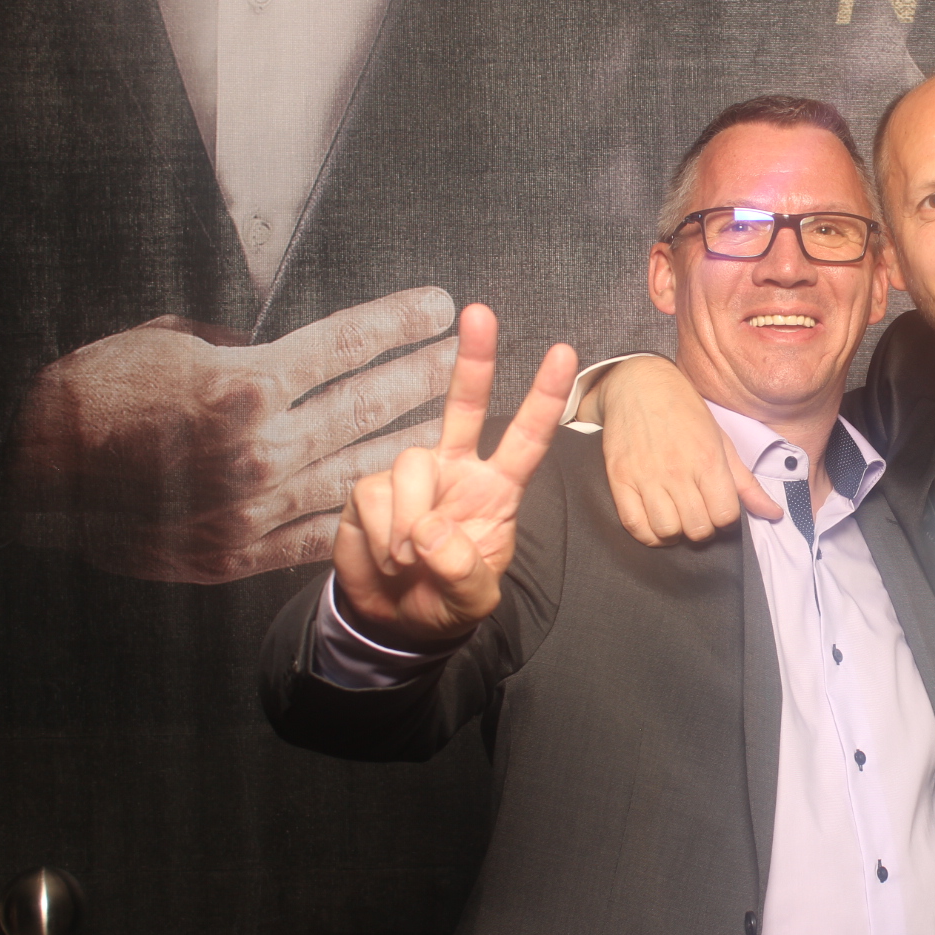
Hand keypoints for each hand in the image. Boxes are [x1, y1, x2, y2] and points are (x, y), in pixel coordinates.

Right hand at [4, 288, 462, 582]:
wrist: (34, 474)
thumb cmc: (96, 395)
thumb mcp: (169, 344)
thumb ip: (242, 348)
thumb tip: (291, 350)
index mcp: (242, 386)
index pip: (344, 346)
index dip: (397, 323)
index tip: (435, 306)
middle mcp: (258, 448)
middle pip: (366, 406)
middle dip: (420, 376)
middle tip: (458, 356)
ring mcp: (253, 506)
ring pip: (356, 470)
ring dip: (407, 443)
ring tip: (442, 425)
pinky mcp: (238, 552)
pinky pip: (317, 532)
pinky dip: (359, 511)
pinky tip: (394, 494)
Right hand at [334, 304, 576, 643]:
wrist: (394, 621)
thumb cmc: (445, 600)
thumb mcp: (472, 600)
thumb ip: (463, 572)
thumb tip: (431, 531)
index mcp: (497, 490)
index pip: (527, 438)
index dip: (544, 398)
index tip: (565, 353)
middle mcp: (457, 470)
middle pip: (465, 405)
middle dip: (474, 359)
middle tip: (479, 312)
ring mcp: (413, 476)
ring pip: (411, 464)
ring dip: (409, 520)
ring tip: (409, 559)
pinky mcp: (369, 490)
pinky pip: (374, 496)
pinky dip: (381, 534)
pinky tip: (387, 555)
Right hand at [592, 356, 782, 546]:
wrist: (639, 385)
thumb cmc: (685, 412)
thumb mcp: (722, 441)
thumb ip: (747, 483)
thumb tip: (774, 514)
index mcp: (708, 460)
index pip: (725, 516)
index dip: (726, 518)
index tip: (719, 508)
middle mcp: (677, 471)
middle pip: (697, 529)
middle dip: (703, 527)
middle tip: (699, 513)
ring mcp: (646, 477)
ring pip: (667, 531)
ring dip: (676, 531)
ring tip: (678, 517)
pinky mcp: (619, 480)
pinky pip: (635, 526)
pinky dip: (648, 534)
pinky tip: (656, 522)